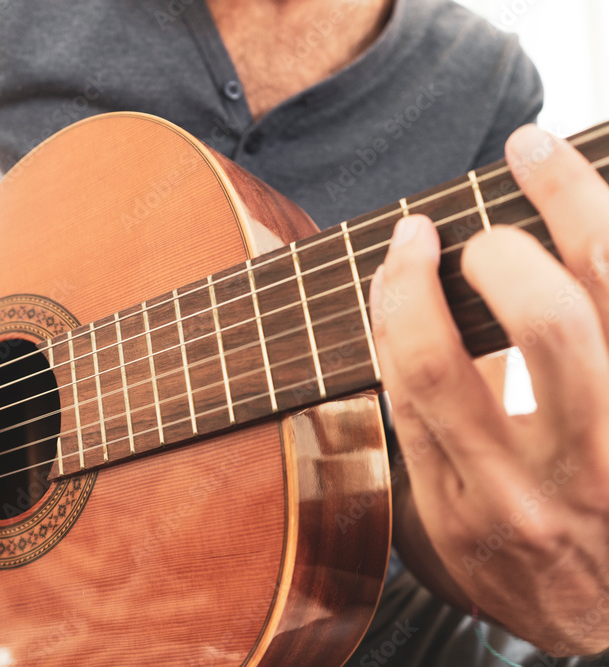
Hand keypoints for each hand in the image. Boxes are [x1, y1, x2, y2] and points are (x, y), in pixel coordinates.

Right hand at [371, 124, 608, 654]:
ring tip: (538, 158)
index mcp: (480, 498)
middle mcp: (569, 474)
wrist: (599, 624)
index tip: (407, 243)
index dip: (406, 286)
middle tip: (474, 237)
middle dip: (501, 252)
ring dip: (579, 208)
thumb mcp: (436, 518)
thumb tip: (402, 311)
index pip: (425, 367)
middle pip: (548, 326)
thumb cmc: (510, 560)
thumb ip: (419, 425)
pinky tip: (593, 216)